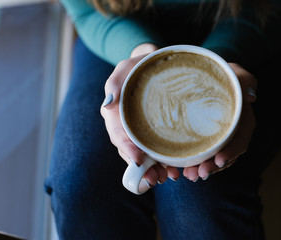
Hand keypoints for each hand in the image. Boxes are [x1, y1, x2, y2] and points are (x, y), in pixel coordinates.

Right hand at [100, 44, 179, 186]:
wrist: (153, 65)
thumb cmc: (138, 65)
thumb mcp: (125, 68)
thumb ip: (114, 83)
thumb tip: (107, 104)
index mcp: (114, 113)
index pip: (117, 135)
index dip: (126, 149)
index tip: (138, 161)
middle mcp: (124, 126)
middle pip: (129, 151)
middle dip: (141, 168)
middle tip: (157, 179)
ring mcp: (137, 131)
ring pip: (141, 155)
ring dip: (152, 169)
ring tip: (168, 177)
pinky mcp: (150, 132)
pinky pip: (153, 150)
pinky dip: (161, 162)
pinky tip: (172, 169)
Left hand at [183, 63, 256, 180]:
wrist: (203, 76)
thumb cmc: (220, 73)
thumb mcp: (232, 71)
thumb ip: (244, 78)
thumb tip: (252, 96)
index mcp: (242, 118)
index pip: (240, 139)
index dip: (232, 151)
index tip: (219, 160)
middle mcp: (232, 131)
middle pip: (227, 154)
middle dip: (215, 166)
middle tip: (199, 174)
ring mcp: (219, 137)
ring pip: (216, 158)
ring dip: (204, 169)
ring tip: (190, 176)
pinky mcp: (207, 139)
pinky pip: (204, 155)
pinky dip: (196, 164)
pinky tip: (184, 171)